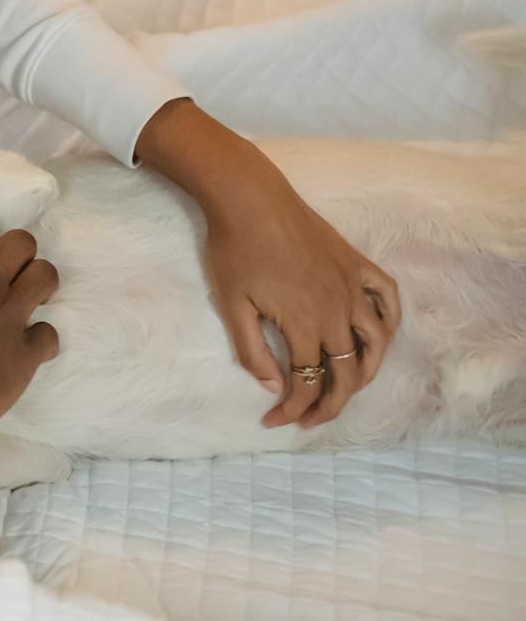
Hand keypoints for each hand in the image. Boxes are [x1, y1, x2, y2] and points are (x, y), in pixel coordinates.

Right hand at [0, 231, 59, 433]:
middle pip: (19, 244)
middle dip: (17, 254)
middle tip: (7, 275)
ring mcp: (7, 319)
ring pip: (45, 277)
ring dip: (38, 286)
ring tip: (28, 301)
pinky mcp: (24, 355)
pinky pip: (50, 336)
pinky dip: (41, 341)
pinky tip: (28, 351)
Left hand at [136, 100, 401, 428]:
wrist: (250, 198)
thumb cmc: (233, 249)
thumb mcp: (232, 305)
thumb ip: (253, 351)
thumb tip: (274, 388)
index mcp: (304, 324)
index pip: (308, 383)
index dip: (293, 409)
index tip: (274, 422)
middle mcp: (337, 310)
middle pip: (348, 373)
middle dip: (331, 404)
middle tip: (310, 419)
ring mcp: (352, 286)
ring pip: (376, 342)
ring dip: (366, 372)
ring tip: (346, 388)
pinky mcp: (357, 264)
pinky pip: (387, 297)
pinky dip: (389, 321)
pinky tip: (377, 335)